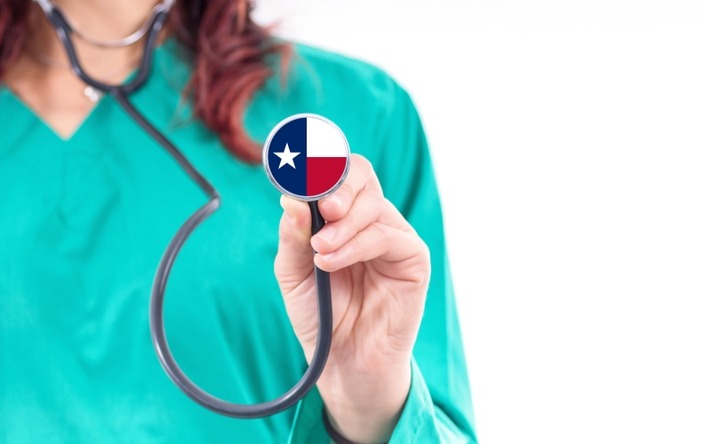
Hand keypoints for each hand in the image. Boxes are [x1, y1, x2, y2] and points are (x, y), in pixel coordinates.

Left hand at [275, 154, 430, 442]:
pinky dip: (358, 245)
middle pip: (362, 175)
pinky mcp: (413, 259)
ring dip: (343, 226)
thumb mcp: (292, 273)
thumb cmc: (319, 315)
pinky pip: (388, 236)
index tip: (299, 171)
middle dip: (339, 185)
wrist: (342, 361)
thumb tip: (291, 200)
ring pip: (374, 206)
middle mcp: (370, 220)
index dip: (321, 164)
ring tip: (321, 251)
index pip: (339, 172)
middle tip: (323, 209)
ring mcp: (394, 237)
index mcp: (343, 217)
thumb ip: (292, 236)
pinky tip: (333, 262)